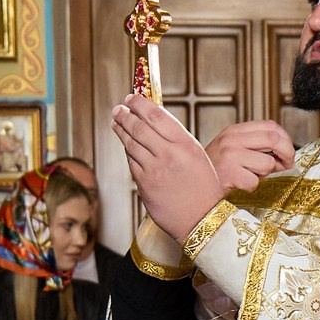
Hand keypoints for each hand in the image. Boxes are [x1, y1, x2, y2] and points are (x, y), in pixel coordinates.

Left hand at [112, 96, 223, 244]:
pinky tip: (126, 145)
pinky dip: (127, 151)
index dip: (141, 104)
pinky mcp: (144, 184)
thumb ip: (177, 140)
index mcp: (186, 145)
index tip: (132, 98)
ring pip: (131, 143)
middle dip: (126, 115)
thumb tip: (155, 124)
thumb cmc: (203, 190)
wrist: (202, 220)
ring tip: (117, 121)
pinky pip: (131, 162)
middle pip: (140, 127)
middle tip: (119, 108)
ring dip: (121, 130)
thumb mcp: (198, 157)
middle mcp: (169, 155)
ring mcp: (155, 170)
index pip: (157, 116)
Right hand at [205, 121, 295, 191]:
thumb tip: (286, 154)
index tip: (288, 153)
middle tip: (287, 165)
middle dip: (287, 154)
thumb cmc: (217, 170)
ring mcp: (229, 155)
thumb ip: (257, 147)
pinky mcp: (229, 173)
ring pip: (267, 163)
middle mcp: (232, 139)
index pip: (271, 126)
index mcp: (235, 130)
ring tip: (248, 175)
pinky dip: (251, 187)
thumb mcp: (234, 149)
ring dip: (264, 174)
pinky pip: (255, 181)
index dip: (286, 139)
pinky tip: (238, 185)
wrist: (191, 186)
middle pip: (274, 139)